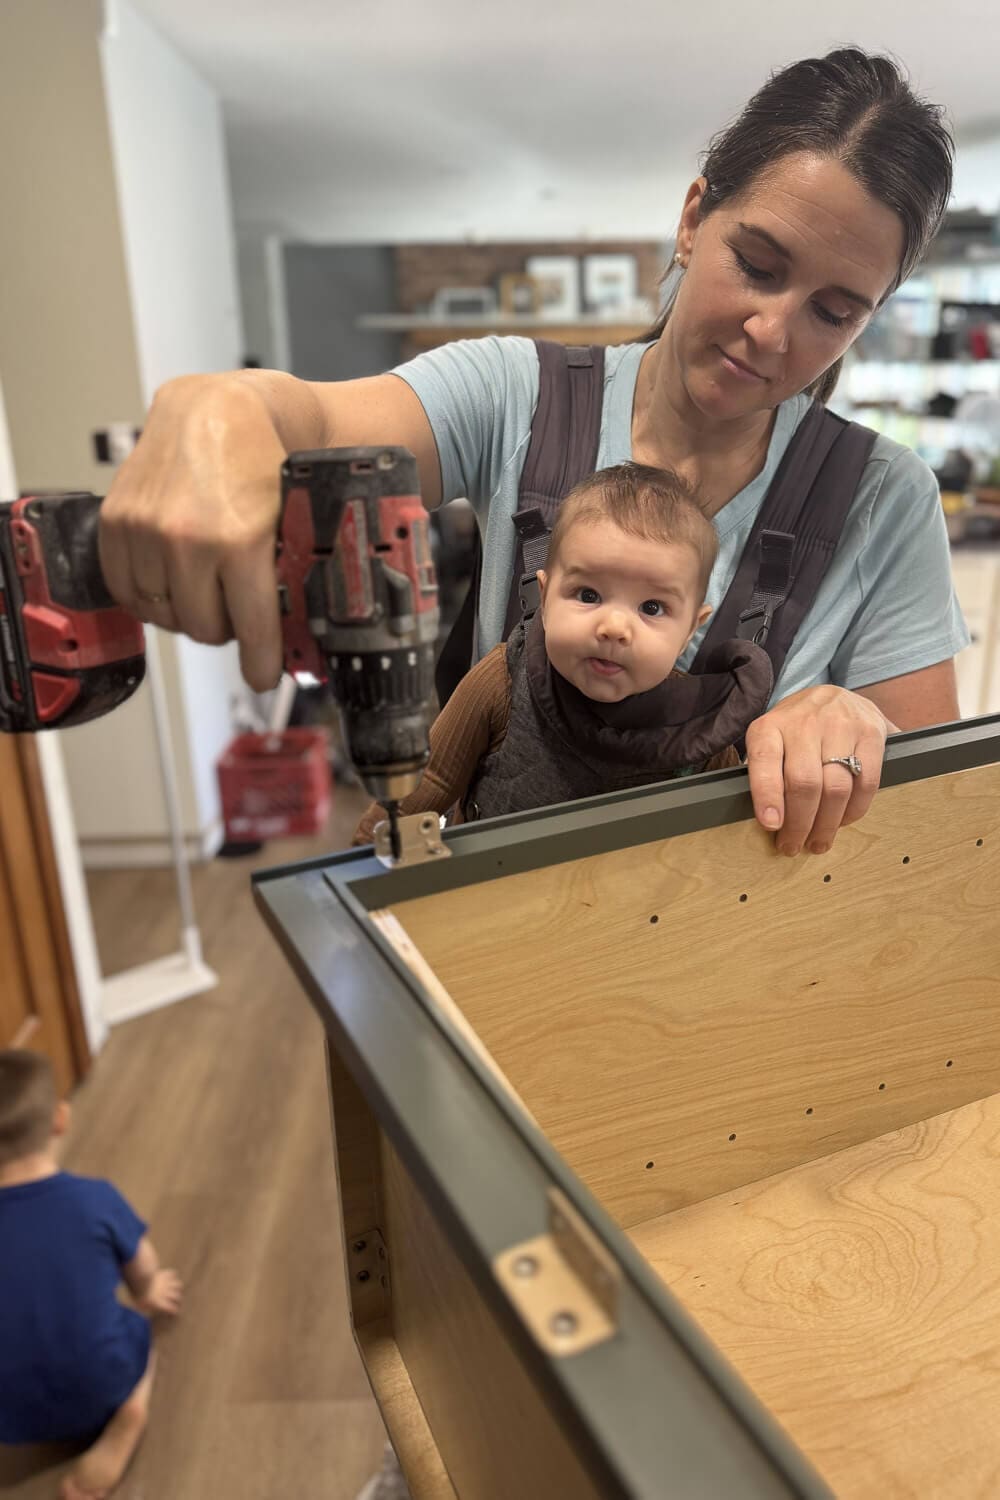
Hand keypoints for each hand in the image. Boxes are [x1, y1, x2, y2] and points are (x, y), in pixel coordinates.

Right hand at [98, 374, 289, 689]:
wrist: (216, 409)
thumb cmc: (261, 457)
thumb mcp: (292, 516)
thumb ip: (287, 572)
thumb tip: (293, 631)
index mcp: (241, 539)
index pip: (251, 628)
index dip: (260, 661)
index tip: (262, 675)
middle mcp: (188, 538)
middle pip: (204, 629)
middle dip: (225, 626)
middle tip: (237, 609)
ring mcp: (146, 531)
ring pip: (164, 615)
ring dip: (186, 610)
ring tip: (206, 588)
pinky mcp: (116, 522)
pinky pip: (125, 591)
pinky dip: (147, 596)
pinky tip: (170, 581)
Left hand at [139, 1267, 182, 1317]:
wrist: (141, 1280)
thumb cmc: (139, 1296)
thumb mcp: (141, 1308)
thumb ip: (146, 1314)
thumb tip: (148, 1318)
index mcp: (162, 1303)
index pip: (173, 1309)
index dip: (175, 1312)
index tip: (174, 1314)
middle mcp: (167, 1294)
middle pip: (178, 1297)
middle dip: (178, 1300)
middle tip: (177, 1302)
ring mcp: (167, 1283)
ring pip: (178, 1285)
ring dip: (177, 1288)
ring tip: (176, 1289)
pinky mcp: (165, 1274)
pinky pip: (173, 1274)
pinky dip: (173, 1276)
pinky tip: (171, 1277)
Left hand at [744, 685, 889, 854]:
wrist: (831, 695)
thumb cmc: (794, 730)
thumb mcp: (770, 740)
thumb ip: (766, 773)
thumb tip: (768, 821)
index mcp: (770, 726)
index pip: (764, 760)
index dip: (767, 795)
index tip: (771, 825)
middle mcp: (805, 721)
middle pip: (804, 782)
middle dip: (799, 824)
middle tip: (793, 846)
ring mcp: (841, 725)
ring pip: (835, 787)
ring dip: (826, 824)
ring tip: (818, 842)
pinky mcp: (871, 733)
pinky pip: (866, 783)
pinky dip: (854, 810)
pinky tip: (842, 821)